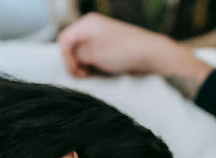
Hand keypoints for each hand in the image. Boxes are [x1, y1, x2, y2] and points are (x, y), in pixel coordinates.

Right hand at [58, 14, 211, 96]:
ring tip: (95, 73)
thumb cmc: (123, 51)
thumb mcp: (93, 53)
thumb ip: (77, 55)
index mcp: (87, 24)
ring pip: (85, 54)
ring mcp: (103, 39)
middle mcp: (93, 29)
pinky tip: (103, 72)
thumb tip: (73, 59)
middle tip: (85, 75)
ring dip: (87, 66)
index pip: (64, 40)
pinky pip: (96, 58)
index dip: (66, 58)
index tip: (77, 72)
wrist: (151, 54)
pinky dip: (96, 66)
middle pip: (73, 47)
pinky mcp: (112, 49)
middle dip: (76, 63)